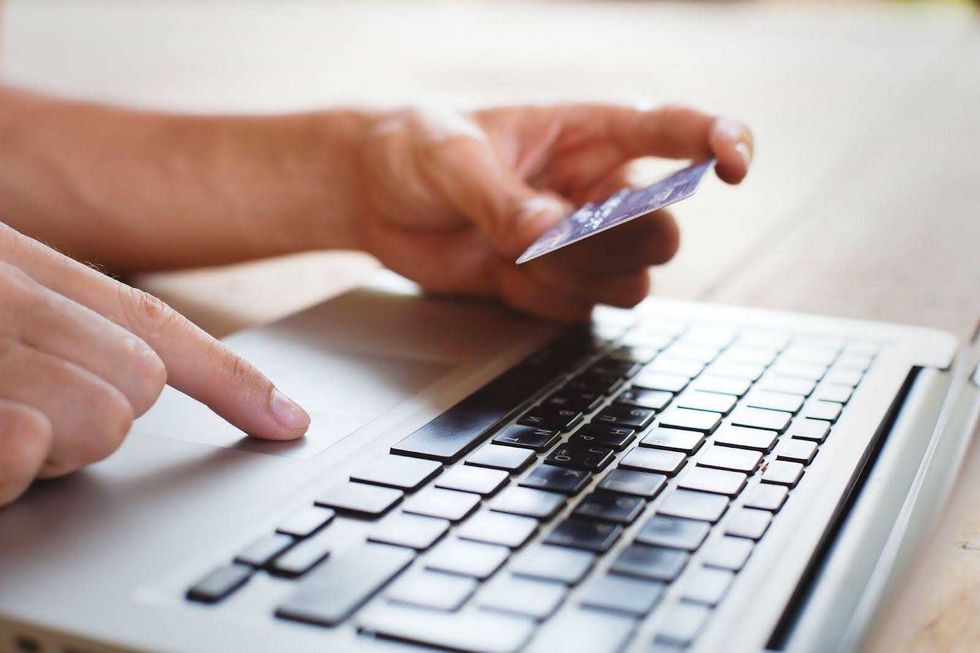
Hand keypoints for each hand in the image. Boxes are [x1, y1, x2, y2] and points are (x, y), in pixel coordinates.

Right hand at [0, 224, 308, 506]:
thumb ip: (50, 325)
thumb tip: (141, 371)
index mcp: (18, 263)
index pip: (151, 321)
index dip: (229, 377)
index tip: (287, 420)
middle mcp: (10, 292)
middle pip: (145, 379)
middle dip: (99, 418)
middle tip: (23, 418)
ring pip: (105, 423)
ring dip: (50, 451)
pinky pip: (28, 449)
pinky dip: (6, 469)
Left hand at [352, 104, 752, 319]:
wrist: (375, 199)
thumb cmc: (415, 151)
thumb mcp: (450, 158)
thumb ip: (504, 197)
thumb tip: (550, 236)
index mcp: (586, 133)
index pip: (672, 130)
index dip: (717, 141)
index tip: (736, 163)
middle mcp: (596, 190)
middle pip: (659, 234)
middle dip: (620, 244)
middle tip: (564, 235)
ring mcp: (579, 244)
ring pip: (627, 281)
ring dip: (577, 278)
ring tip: (514, 251)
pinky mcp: (554, 284)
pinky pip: (580, 309)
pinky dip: (545, 301)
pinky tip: (502, 273)